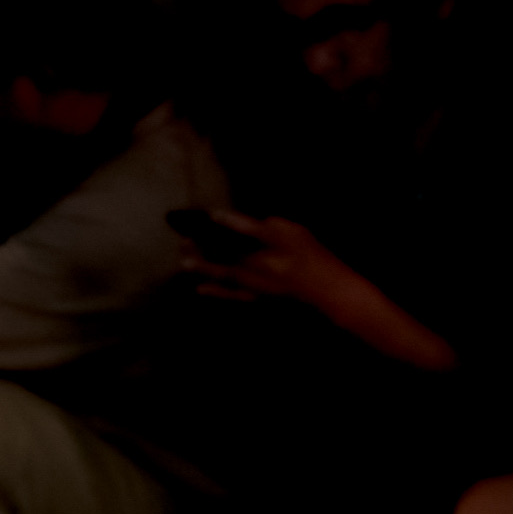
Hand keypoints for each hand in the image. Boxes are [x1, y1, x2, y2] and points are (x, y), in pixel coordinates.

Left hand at [178, 208, 333, 306]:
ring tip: (184, 259)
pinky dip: (215, 292)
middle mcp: (266, 262)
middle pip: (229, 251)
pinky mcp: (259, 299)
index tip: (211, 215)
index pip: (251, 229)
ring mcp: (260, 283)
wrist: (328, 292)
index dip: (230, 221)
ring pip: (225, 273)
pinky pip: (233, 296)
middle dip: (205, 244)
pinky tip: (199, 288)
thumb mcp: (298, 231)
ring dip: (203, 265)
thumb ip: (271, 225)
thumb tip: (244, 223)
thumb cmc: (315, 257)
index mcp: (278, 243)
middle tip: (184, 237)